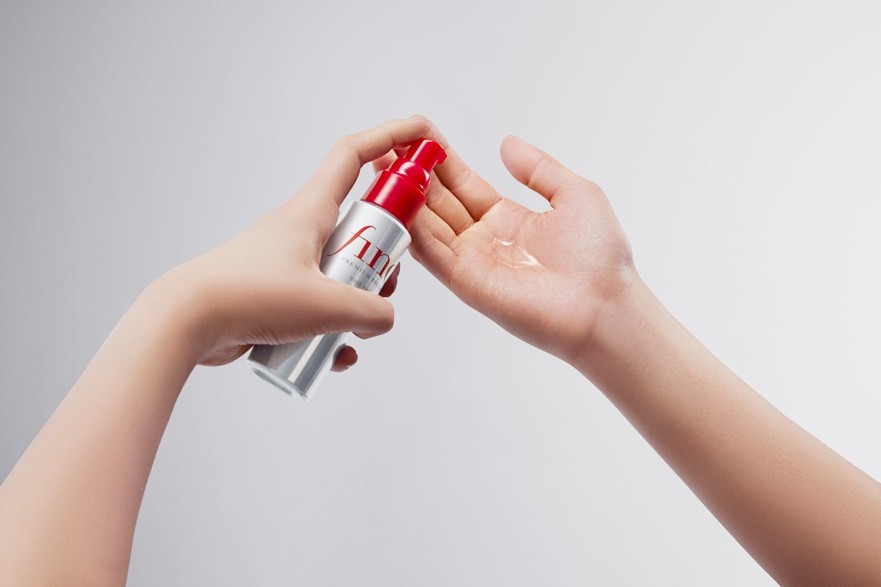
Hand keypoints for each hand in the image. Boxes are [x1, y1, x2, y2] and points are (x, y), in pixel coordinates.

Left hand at [149, 116, 429, 365]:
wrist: (186, 323)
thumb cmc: (250, 296)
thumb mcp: (329, 305)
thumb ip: (373, 312)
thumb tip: (383, 319)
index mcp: (311, 212)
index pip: (355, 157)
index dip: (390, 139)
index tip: (420, 138)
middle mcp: (299, 231)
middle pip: (358, 228)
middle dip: (381, 259)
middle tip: (384, 284)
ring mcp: (286, 263)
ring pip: (340, 274)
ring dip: (356, 303)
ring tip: (351, 332)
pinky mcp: (274, 296)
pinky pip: (316, 309)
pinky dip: (330, 331)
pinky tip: (333, 356)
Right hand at [397, 130, 634, 364]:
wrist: (604, 306)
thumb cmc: (600, 258)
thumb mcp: (575, 194)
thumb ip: (537, 167)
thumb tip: (507, 142)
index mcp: (508, 218)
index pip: (462, 183)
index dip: (439, 160)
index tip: (417, 136)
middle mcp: (485, 239)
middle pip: (438, 202)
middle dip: (412, 175)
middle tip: (386, 147)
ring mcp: (472, 262)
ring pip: (427, 224)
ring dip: (404, 198)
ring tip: (381, 167)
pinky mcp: (466, 282)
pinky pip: (431, 252)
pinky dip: (411, 228)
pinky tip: (394, 203)